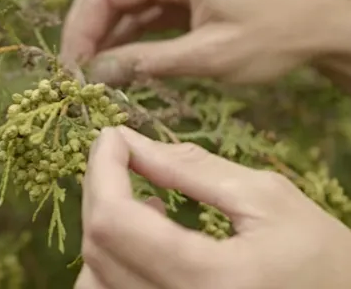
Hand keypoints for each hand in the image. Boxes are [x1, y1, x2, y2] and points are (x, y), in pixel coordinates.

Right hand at [60, 0, 350, 86]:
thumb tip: (97, 73)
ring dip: (101, 39)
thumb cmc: (272, 37)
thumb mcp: (207, 55)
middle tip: (75, 74)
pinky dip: (123, 41)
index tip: (72, 68)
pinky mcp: (179, 1)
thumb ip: (147, 62)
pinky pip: (139, 18)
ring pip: (118, 6)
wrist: (317, 30)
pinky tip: (112, 66)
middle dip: (84, 32)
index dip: (80, 28)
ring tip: (89, 76)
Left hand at [76, 126, 350, 288]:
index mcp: (208, 279)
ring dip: (104, 227)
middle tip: (123, 157)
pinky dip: (111, 261)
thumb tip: (128, 142)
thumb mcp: (265, 198)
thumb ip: (190, 169)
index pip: (115, 220)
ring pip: (93, 277)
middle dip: (100, 189)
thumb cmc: (319, 256)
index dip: (102, 169)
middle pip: (97, 246)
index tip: (112, 136)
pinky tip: (146, 240)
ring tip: (146, 204)